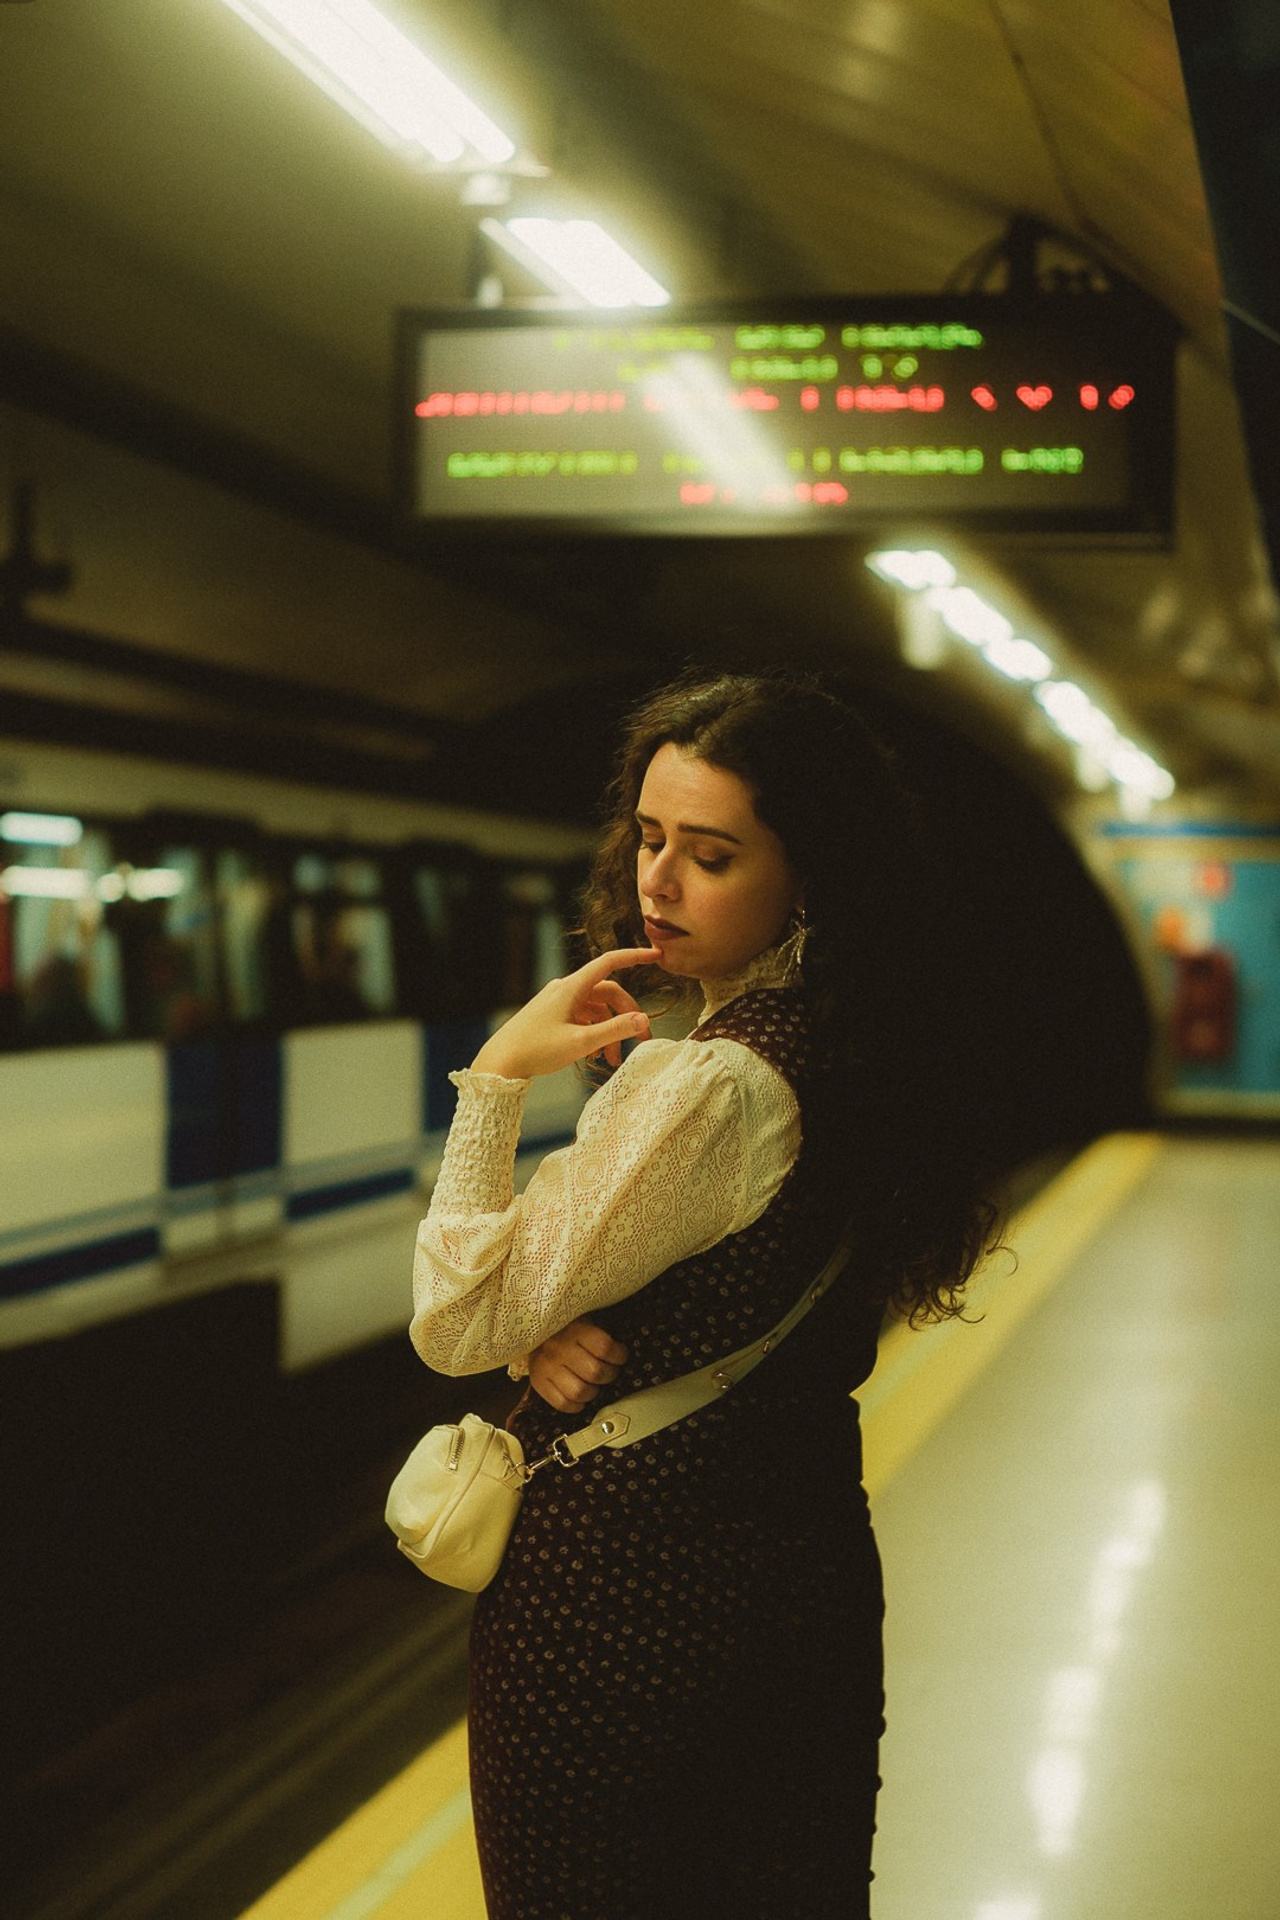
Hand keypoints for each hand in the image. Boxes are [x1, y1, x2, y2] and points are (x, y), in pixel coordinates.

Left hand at [470, 947, 658, 1078]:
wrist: (499, 1062)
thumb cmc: (535, 1050)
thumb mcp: (580, 1042)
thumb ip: (613, 1030)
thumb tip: (643, 1019)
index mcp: (572, 988)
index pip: (609, 963)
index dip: (634, 957)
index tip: (656, 956)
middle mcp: (565, 990)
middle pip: (607, 994)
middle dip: (626, 1016)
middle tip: (640, 1040)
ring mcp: (558, 1003)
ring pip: (596, 1010)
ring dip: (609, 1031)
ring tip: (612, 1060)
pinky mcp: (552, 1016)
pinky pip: (582, 1018)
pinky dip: (594, 1033)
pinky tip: (596, 1056)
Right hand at [528, 1319, 629, 1414]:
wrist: (534, 1330)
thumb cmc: (568, 1326)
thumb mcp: (586, 1319)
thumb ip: (602, 1333)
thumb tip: (624, 1352)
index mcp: (575, 1329)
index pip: (605, 1347)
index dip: (619, 1355)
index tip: (620, 1355)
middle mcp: (559, 1348)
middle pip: (596, 1373)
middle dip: (609, 1375)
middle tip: (609, 1371)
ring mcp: (547, 1366)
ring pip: (580, 1392)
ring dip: (594, 1392)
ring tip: (594, 1384)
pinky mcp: (538, 1381)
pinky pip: (562, 1404)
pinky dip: (577, 1405)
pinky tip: (581, 1396)